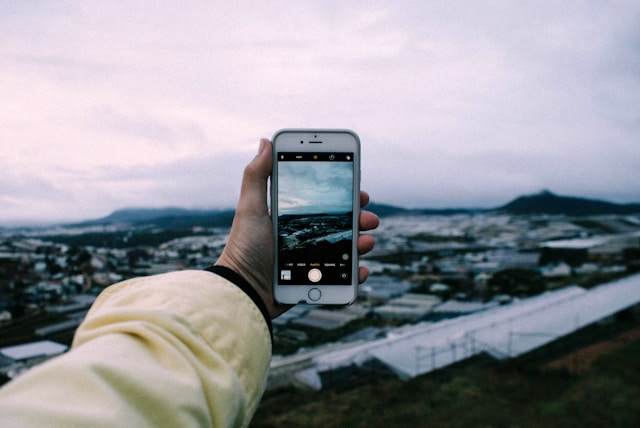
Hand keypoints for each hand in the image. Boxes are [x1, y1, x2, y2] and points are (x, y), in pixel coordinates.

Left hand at [216, 138, 378, 318]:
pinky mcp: (313, 283)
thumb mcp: (250, 207)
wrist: (244, 292)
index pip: (322, 201)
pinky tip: (360, 269)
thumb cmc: (244, 248)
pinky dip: (355, 274)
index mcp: (290, 218)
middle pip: (339, 224)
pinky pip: (341, 278)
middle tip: (368, 217)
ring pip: (345, 249)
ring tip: (366, 242)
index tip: (357, 186)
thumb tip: (265, 141)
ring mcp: (309, 261)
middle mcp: (301, 238)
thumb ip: (257, 175)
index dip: (342, 194)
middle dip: (359, 218)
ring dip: (362, 243)